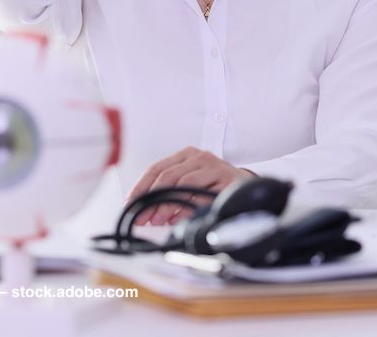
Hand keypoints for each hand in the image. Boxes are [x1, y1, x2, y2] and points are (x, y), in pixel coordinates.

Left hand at [125, 147, 254, 225]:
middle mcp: (199, 157)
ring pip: (184, 183)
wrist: (246, 187)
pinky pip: (203, 193)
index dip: (140, 187)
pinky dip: (188, 207)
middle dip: (152, 200)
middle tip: (144, 218)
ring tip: (159, 220)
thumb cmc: (212, 186)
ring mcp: (214, 166)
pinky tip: (180, 218)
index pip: (156, 168)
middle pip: (168, 175)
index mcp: (186, 155)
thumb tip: (145, 212)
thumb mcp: (188, 184)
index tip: (130, 205)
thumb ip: (168, 193)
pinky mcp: (226, 178)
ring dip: (168, 204)